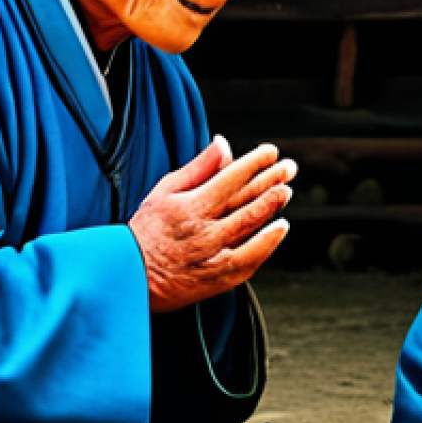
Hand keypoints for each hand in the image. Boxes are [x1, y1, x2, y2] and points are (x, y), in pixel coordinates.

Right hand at [128, 136, 295, 312]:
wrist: (132, 276)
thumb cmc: (146, 233)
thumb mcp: (164, 191)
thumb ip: (198, 168)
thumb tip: (222, 145)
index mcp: (190, 206)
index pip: (230, 178)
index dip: (254, 162)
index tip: (270, 152)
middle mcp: (204, 230)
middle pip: (246, 200)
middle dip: (271, 181)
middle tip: (289, 168)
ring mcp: (214, 255)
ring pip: (250, 226)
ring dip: (271, 207)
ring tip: (285, 192)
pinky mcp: (219, 277)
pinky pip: (250, 258)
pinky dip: (267, 243)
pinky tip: (279, 229)